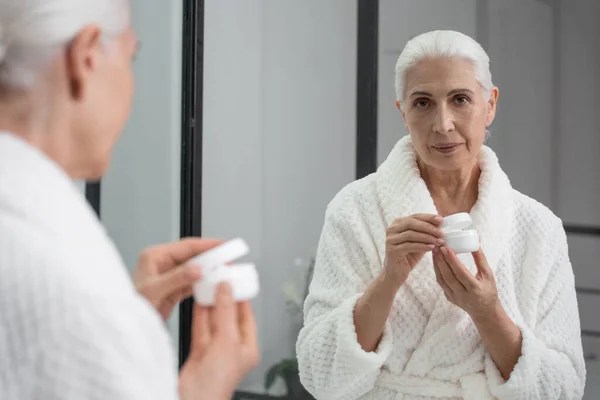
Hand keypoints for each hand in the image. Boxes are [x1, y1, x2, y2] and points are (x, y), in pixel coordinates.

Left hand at [133, 238, 221, 319]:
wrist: (124, 326)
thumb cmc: (129, 306)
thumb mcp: (153, 291)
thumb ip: (176, 278)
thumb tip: (197, 269)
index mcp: (154, 256)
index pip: (186, 246)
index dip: (207, 244)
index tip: (223, 244)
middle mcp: (161, 264)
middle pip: (192, 256)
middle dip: (211, 257)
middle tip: (229, 257)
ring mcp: (168, 277)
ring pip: (194, 269)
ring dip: (208, 271)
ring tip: (224, 271)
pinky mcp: (172, 290)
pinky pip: (192, 283)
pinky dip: (202, 284)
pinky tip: (212, 285)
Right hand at [179, 283, 259, 399]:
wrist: (193, 398)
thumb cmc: (217, 382)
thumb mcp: (227, 340)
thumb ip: (226, 312)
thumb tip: (227, 289)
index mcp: (247, 348)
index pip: (246, 317)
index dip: (241, 299)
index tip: (235, 282)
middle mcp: (231, 349)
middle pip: (229, 317)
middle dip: (224, 299)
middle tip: (220, 280)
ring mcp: (214, 351)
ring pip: (213, 321)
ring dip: (210, 304)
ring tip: (209, 285)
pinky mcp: (198, 352)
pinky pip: (200, 328)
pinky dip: (199, 313)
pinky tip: (198, 300)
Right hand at [383, 213, 444, 284]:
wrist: (396, 274)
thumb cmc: (408, 257)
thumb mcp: (419, 242)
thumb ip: (426, 233)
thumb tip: (440, 225)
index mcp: (398, 224)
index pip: (414, 216)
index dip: (428, 217)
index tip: (441, 220)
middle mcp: (391, 229)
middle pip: (411, 223)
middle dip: (428, 227)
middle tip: (441, 233)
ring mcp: (390, 239)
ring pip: (410, 234)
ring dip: (427, 237)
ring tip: (439, 242)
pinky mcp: (391, 250)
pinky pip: (408, 246)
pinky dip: (421, 246)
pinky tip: (431, 248)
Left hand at [432, 246, 498, 318]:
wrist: (484, 312)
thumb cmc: (489, 291)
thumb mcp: (488, 275)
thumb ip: (481, 259)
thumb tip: (475, 242)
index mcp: (475, 289)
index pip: (460, 273)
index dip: (452, 260)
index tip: (446, 248)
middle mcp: (463, 294)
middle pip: (448, 276)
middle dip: (441, 260)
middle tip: (437, 247)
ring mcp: (454, 297)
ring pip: (441, 280)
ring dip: (437, 265)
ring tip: (435, 252)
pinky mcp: (449, 298)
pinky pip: (441, 283)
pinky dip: (437, 271)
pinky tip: (436, 261)